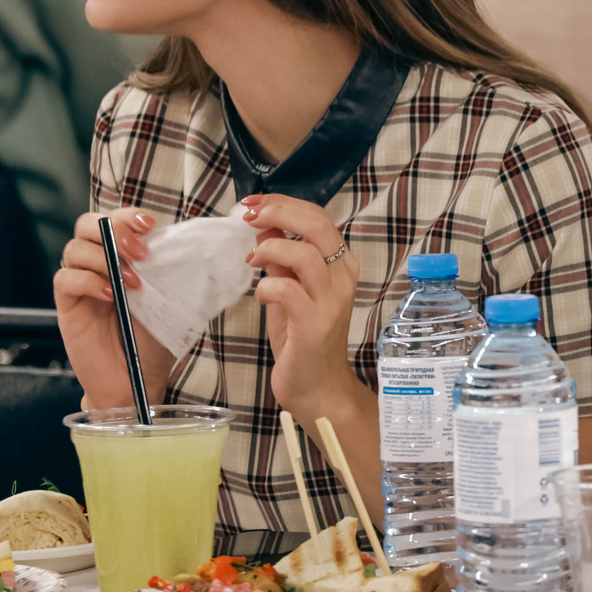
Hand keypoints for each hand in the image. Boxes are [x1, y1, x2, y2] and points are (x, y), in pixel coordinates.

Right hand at [54, 208, 177, 409]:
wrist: (136, 378)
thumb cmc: (153, 340)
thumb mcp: (170, 300)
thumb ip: (170, 270)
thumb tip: (187, 244)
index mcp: (121, 258)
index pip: (114, 219)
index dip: (128, 215)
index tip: (150, 225)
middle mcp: (97, 265)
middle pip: (87, 224)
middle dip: (114, 229)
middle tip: (139, 253)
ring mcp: (80, 284)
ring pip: (74, 248)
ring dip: (105, 259)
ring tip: (131, 284)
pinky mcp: (67, 306)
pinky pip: (65, 279)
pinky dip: (87, 281)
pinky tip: (109, 296)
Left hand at [244, 195, 363, 422]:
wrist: (317, 388)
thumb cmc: (302, 339)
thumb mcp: (289, 290)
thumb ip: (281, 259)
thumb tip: (265, 226)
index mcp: (340, 265)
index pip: (317, 217)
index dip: (283, 203)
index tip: (253, 204)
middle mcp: (342, 278)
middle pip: (316, 225)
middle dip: (278, 213)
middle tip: (249, 217)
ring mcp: (331, 301)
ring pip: (303, 253)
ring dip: (269, 250)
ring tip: (252, 262)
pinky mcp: (315, 324)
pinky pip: (286, 290)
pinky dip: (265, 287)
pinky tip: (260, 297)